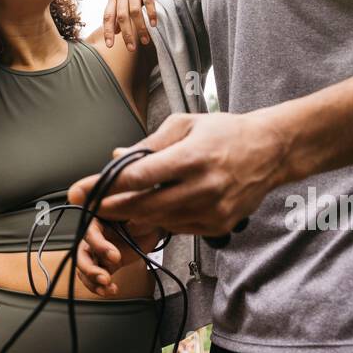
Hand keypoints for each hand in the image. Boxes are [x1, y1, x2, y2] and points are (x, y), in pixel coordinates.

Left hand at [67, 109, 297, 236]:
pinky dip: (162, 219)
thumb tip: (116, 156)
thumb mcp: (185, 124)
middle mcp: (202, 187)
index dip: (105, 186)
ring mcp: (212, 210)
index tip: (82, 190)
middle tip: (90, 205)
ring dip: (135, 214)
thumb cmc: (224, 132)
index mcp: (191, 157)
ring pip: (159, 220)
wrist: (270, 151)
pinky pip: (178, 228)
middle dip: (112, 208)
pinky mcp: (218, 225)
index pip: (138, 177)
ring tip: (121, 204)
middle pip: (143, 206)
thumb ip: (149, 144)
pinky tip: (158, 206)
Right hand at [73, 212, 167, 295]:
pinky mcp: (105, 263)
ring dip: (92, 281)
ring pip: (84, 268)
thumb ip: (128, 214)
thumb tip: (122, 214)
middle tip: (104, 278)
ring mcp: (98, 250)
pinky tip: (110, 290)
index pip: (89, 232)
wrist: (153, 227)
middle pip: (80, 253)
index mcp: (98, 217)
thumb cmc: (145, 215)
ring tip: (107, 287)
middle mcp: (94, 234)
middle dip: (89, 269)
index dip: (99, 246)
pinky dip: (99, 287)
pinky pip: (94, 277)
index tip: (115, 257)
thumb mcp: (138, 213)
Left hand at [103, 0, 156, 50]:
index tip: (109, 45)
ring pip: (135, 11)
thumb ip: (116, 14)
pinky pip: (149, 1)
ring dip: (140, 28)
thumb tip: (116, 33)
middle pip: (122, 16)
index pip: (107, 16)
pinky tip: (153, 25)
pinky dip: (151, 13)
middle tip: (131, 48)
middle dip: (126, 34)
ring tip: (145, 41)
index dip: (108, 31)